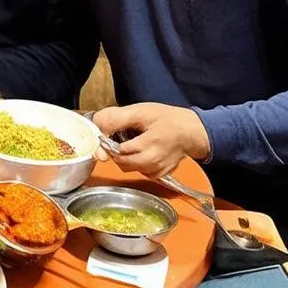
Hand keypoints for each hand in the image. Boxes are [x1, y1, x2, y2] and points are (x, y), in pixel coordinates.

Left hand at [91, 102, 209, 177]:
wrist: (191, 132)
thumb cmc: (167, 119)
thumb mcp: (140, 111)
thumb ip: (116, 119)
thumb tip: (97, 127)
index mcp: (150, 143)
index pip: (118, 150)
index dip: (107, 142)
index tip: (108, 135)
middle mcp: (154, 161)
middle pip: (121, 161)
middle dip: (116, 149)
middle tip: (122, 136)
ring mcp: (157, 170)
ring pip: (128, 168)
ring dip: (124, 156)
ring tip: (133, 142)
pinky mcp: (158, 175)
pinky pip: (138, 171)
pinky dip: (135, 162)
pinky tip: (141, 151)